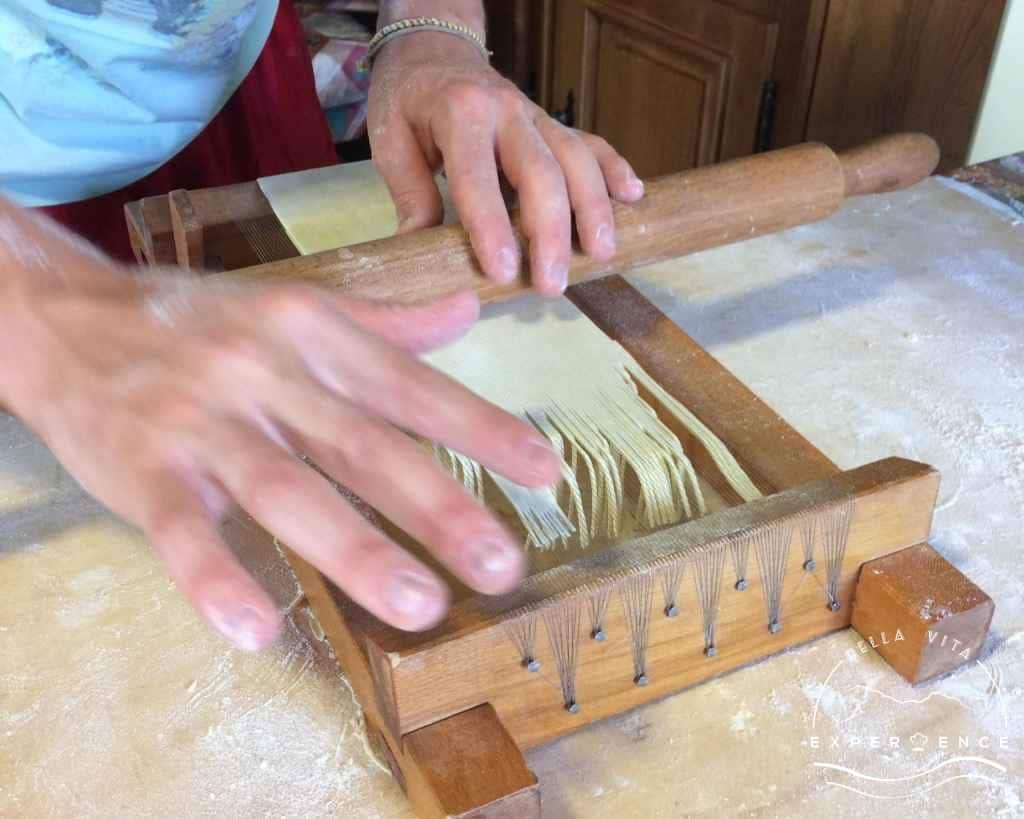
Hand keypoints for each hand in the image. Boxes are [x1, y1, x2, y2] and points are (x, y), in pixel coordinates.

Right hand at [2, 251, 560, 648]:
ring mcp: (202, 422)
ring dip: (355, 551)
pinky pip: (183, 531)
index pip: (411, 385)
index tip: (544, 473)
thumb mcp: (294, 306)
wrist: (67, 317)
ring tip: (421, 606)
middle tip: (503, 565)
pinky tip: (258, 629)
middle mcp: (265, 372)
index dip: (481, 427)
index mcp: (311, 332)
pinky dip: (217, 579)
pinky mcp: (143, 469)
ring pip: (287, 490)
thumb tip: (468, 313)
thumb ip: (386, 322)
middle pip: (363, 445)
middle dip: (439, 507)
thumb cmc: (198, 321)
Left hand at [367, 25, 644, 296]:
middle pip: (541, 172)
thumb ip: (410, 194)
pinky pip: (591, 144)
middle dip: (552, 232)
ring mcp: (536, 116)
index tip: (504, 272)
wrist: (434, 47)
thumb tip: (421, 252)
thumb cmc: (408, 99)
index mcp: (459, 113)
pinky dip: (615, 169)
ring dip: (594, 209)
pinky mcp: (553, 124)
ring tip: (601, 255)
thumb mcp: (389, 140)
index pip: (478, 176)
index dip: (492, 227)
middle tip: (553, 283)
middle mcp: (506, 111)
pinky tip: (633, 198)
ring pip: (576, 160)